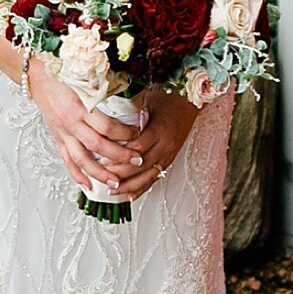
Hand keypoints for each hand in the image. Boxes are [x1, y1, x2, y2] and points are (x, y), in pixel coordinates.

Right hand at [28, 58, 148, 197]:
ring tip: (115, 183)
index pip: (106, 126)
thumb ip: (104, 90)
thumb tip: (132, 94)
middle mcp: (71, 123)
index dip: (124, 133)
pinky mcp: (58, 139)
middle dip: (119, 156)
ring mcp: (63, 134)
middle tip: (137, 161)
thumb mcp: (85, 79)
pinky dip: (78, 176)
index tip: (139, 134)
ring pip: (82, 160)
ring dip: (100, 174)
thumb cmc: (62, 75)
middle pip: (97, 146)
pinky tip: (89, 185)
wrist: (38, 77)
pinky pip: (67, 162)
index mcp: (79, 107)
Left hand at [106, 87, 199, 201]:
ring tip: (112, 192)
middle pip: (141, 165)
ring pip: (148, 176)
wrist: (190, 101)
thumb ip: (128, 110)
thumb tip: (102, 115)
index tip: (102, 159)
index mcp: (159, 129)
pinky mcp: (170, 159)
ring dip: (129, 186)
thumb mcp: (147, 100)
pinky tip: (130, 196)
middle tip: (102, 179)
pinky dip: (142, 188)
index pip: (137, 147)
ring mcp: (169, 154)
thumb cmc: (166, 97)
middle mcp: (166, 145)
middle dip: (121, 175)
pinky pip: (156, 177)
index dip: (119, 155)